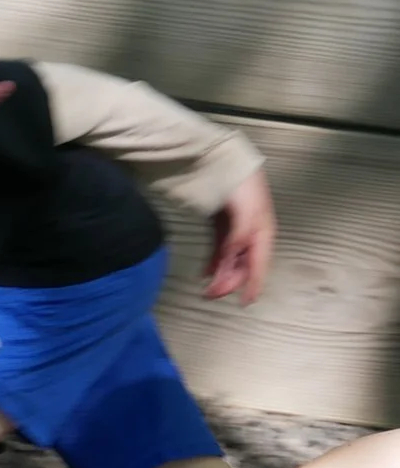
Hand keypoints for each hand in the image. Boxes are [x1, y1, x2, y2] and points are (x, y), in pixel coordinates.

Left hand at [204, 168, 274, 305]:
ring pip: (231, 261)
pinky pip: (220, 251)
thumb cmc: (241, 187)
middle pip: (243, 266)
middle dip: (229, 283)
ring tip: (206, 290)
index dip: (254, 284)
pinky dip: (214, 263)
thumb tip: (232, 256)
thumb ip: (239, 236)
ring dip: (221, 276)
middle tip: (210, 296)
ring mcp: (237, 232)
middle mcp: (252, 235)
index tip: (245, 303)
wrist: (226, 165)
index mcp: (263, 232)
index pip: (259, 264)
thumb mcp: (245, 212)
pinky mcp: (223, 227)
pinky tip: (205, 273)